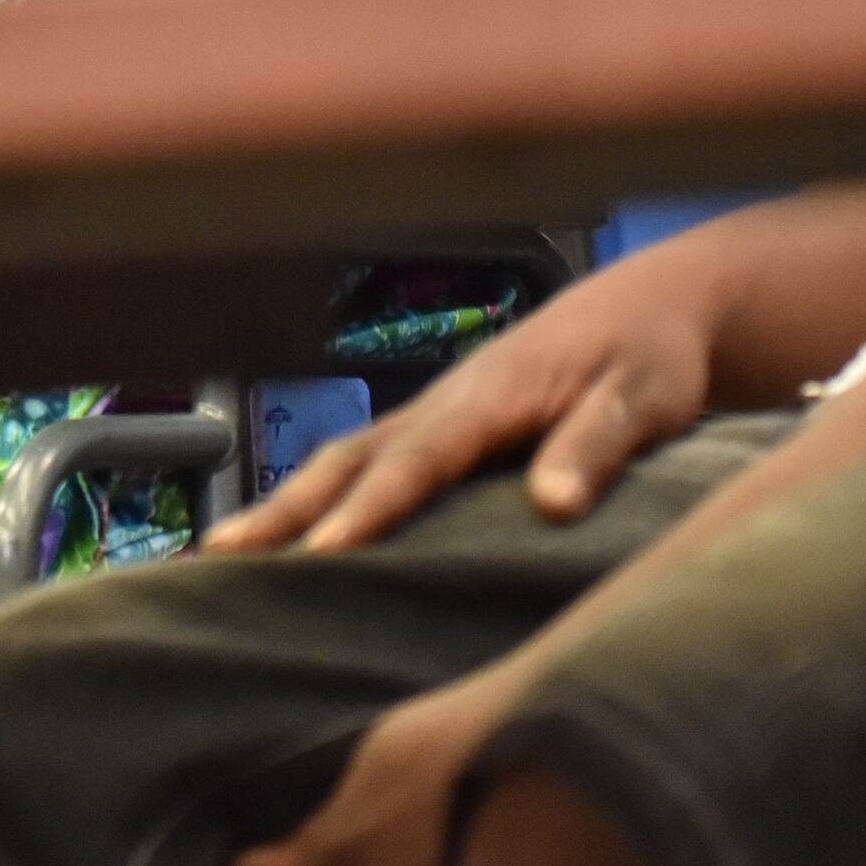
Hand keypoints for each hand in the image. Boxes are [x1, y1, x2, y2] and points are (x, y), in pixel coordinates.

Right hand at [209, 253, 719, 551]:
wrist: (643, 308)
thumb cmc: (647, 357)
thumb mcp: (644, 398)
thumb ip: (596, 446)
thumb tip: (554, 505)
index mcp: (488, 396)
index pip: (418, 460)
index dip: (370, 509)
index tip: (324, 555)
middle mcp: (443, 402)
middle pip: (349, 460)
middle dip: (284, 510)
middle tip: (220, 557)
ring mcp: (432, 414)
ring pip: (340, 461)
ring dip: (281, 507)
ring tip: (218, 556)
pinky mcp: (437, 429)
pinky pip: (361, 466)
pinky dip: (314, 499)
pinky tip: (284, 538)